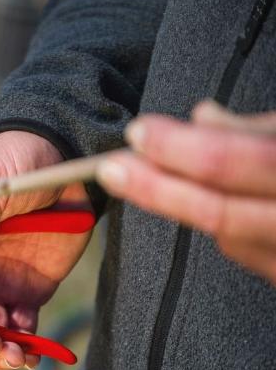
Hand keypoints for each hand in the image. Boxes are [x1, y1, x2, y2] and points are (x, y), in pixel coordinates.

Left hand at [97, 100, 275, 284]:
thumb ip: (257, 130)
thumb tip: (200, 116)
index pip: (245, 163)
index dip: (187, 150)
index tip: (140, 132)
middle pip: (224, 215)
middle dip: (160, 190)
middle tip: (112, 166)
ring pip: (228, 236)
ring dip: (185, 204)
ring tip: (149, 174)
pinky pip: (247, 253)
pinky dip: (221, 224)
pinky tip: (204, 201)